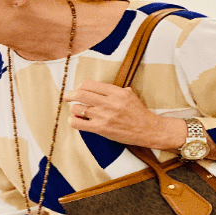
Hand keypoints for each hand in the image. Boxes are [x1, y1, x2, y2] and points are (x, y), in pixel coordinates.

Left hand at [65, 81, 186, 149]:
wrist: (148, 130)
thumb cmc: (138, 113)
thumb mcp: (130, 95)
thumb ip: (114, 90)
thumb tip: (97, 87)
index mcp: (117, 92)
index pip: (90, 84)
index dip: (81, 86)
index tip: (78, 89)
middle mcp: (110, 102)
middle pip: (80, 94)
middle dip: (70, 95)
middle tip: (67, 97)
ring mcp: (104, 116)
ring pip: (77, 108)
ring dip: (73, 109)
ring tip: (76, 111)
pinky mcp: (101, 129)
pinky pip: (78, 123)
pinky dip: (73, 121)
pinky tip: (75, 120)